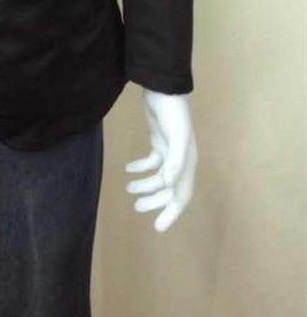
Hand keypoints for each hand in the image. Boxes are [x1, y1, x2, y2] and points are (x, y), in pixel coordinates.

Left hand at [125, 90, 196, 231]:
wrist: (165, 89)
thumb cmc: (173, 113)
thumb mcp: (175, 137)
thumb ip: (174, 161)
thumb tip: (168, 185)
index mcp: (187, 163)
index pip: (181, 195)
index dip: (171, 213)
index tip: (158, 228)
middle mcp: (181, 160)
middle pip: (169, 189)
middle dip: (154, 200)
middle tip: (137, 207)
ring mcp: (170, 150)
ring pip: (159, 176)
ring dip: (145, 184)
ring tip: (129, 189)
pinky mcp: (160, 141)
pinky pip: (152, 160)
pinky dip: (140, 167)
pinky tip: (129, 168)